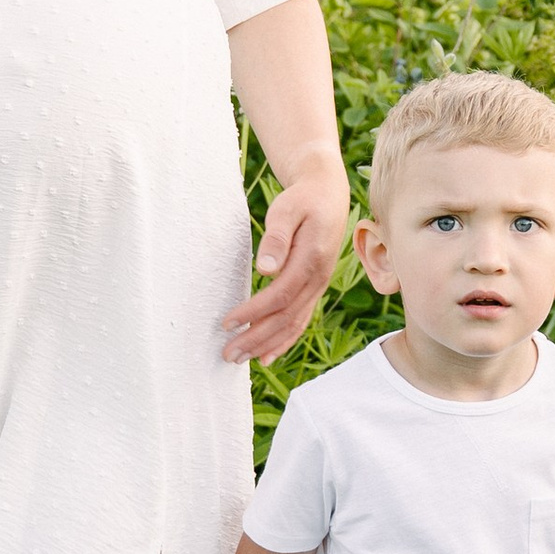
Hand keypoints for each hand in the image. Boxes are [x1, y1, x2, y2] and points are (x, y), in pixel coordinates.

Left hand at [221, 160, 349, 365]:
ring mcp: (318, 286)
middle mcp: (318, 279)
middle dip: (256, 339)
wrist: (327, 194)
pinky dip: (284, 340)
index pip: (279, 296)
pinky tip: (267, 355)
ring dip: (267, 345)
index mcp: (311, 261)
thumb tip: (265, 269)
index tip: (227, 323)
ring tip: (241, 360)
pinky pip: (301, 320)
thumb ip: (277, 237)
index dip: (253, 313)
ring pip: (294, 324)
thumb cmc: (302, 199)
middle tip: (228, 354)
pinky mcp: (314, 287)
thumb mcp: (287, 209)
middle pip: (286, 318)